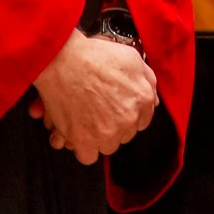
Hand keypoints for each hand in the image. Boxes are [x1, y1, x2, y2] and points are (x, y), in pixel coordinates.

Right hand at [31, 30, 157, 163]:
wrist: (60, 60)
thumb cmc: (93, 56)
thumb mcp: (131, 58)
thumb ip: (147, 80)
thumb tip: (153, 100)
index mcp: (142, 99)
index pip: (143, 119)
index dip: (128, 114)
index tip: (117, 111)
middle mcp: (128, 118)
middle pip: (126, 133)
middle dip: (114, 124)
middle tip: (99, 111)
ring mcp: (107, 132)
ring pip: (108, 145)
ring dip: (99, 137)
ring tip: (87, 120)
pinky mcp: (84, 141)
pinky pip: (88, 157)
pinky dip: (82, 147)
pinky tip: (78, 133)